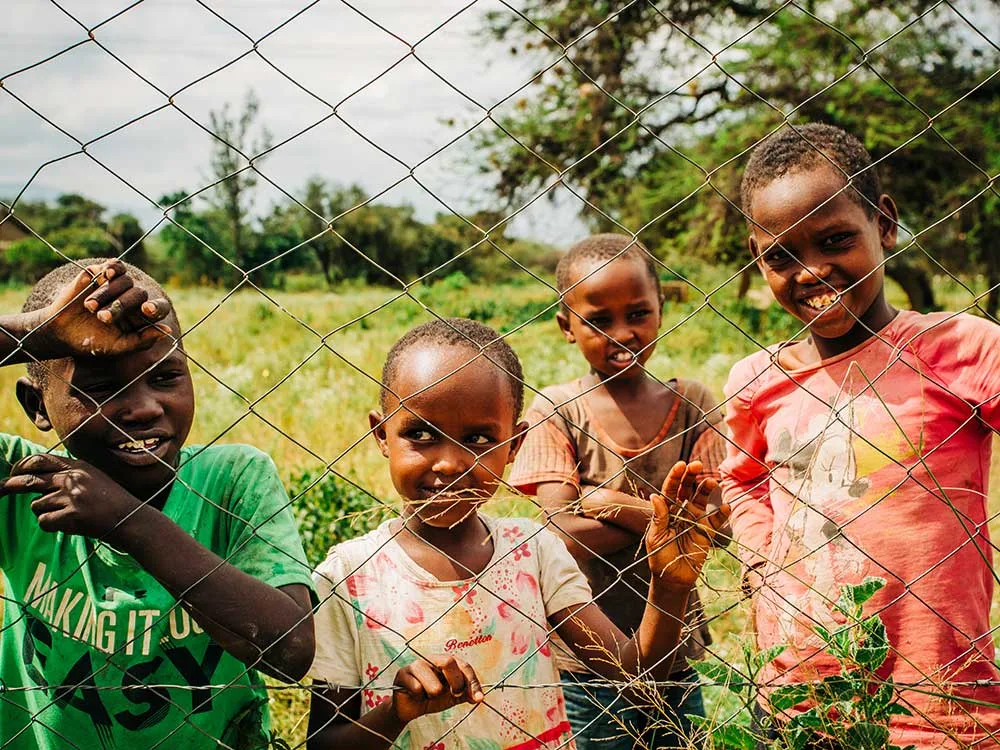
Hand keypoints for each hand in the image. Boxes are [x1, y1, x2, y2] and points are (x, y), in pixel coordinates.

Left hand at [0, 454, 142, 541]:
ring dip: (46, 513)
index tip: (13, 472)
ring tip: (68, 515)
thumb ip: (68, 476)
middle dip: (11, 485)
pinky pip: (45, 522)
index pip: (41, 460)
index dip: (22, 466)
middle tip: (1, 489)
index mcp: (78, 467)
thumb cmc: (111, 501)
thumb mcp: (93, 479)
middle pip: (30, 480)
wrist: (130, 519)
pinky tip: (71, 524)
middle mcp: (73, 478)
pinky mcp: (72, 515)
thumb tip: (36, 479)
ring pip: (37, 506)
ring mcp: (72, 496)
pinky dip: (53, 526)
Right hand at [28, 260, 173, 359]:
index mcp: (141, 316)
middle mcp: (133, 299)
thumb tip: (167, 331)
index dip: (156, 308)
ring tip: (91, 308)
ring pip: (126, 280)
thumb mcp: (118, 347)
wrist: (62, 332)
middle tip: (102, 318)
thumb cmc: (93, 342)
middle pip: (139, 294)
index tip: (147, 310)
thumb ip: (142, 341)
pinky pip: (115, 265)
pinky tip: (107, 275)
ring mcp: (118, 285)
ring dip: (108, 294)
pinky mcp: (102, 273)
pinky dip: (113, 268)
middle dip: (121, 305)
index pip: (158, 308)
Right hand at [391, 655, 484, 723]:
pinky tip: (415, 695)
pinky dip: (419, 697)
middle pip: (448, 662)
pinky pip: (417, 688)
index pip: (464, 666)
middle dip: (456, 683)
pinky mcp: (402, 674)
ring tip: (427, 695)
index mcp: (446, 661)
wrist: (410, 709)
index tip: (478, 698)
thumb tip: (479, 697)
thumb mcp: (452, 696)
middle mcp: (432, 658)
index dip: (472, 682)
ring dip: (433, 695)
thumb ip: (466, 694)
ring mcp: (416, 664)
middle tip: (453, 694)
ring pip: (434, 683)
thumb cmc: (432, 698)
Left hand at [644, 461, 728, 587]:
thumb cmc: (659, 557)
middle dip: (691, 475)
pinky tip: (727, 507)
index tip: (681, 465)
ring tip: (712, 482)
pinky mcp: (707, 532)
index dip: (675, 476)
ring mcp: (695, 520)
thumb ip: (659, 518)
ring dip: (707, 489)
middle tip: (697, 465)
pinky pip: (716, 520)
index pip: (671, 489)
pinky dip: (722, 513)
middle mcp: (681, 511)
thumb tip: (655, 496)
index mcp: (666, 510)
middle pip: (687, 488)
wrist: (673, 578)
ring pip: (702, 499)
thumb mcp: (656, 537)